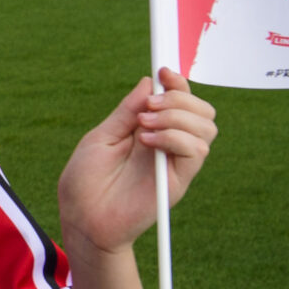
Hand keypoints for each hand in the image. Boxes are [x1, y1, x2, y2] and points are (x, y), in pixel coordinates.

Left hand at [56, 68, 216, 257]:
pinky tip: (147, 141)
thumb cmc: (85, 180)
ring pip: (205, 128)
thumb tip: (149, 81)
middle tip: (148, 106)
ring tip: (143, 125)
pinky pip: (196, 151)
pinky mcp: (178, 181)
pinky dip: (175, 138)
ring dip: (177, 117)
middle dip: (181, 97)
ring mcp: (175, 162)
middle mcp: (167, 143)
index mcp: (149, 129)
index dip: (177, 82)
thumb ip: (126, 111)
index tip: (163, 70)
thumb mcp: (102, 137)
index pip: (179, 100)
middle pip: (202, 110)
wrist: (82, 218)